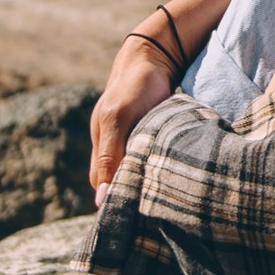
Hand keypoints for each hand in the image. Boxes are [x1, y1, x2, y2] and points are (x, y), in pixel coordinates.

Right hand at [89, 33, 176, 201]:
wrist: (158, 55)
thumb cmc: (137, 84)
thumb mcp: (119, 117)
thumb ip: (108, 155)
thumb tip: (100, 200)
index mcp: (102, 143)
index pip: (103, 185)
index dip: (115, 201)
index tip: (133, 219)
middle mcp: (115, 144)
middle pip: (120, 181)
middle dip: (133, 197)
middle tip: (153, 215)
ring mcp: (133, 138)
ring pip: (138, 171)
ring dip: (149, 184)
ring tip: (164, 203)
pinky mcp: (153, 134)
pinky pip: (153, 159)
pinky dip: (160, 170)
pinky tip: (173, 179)